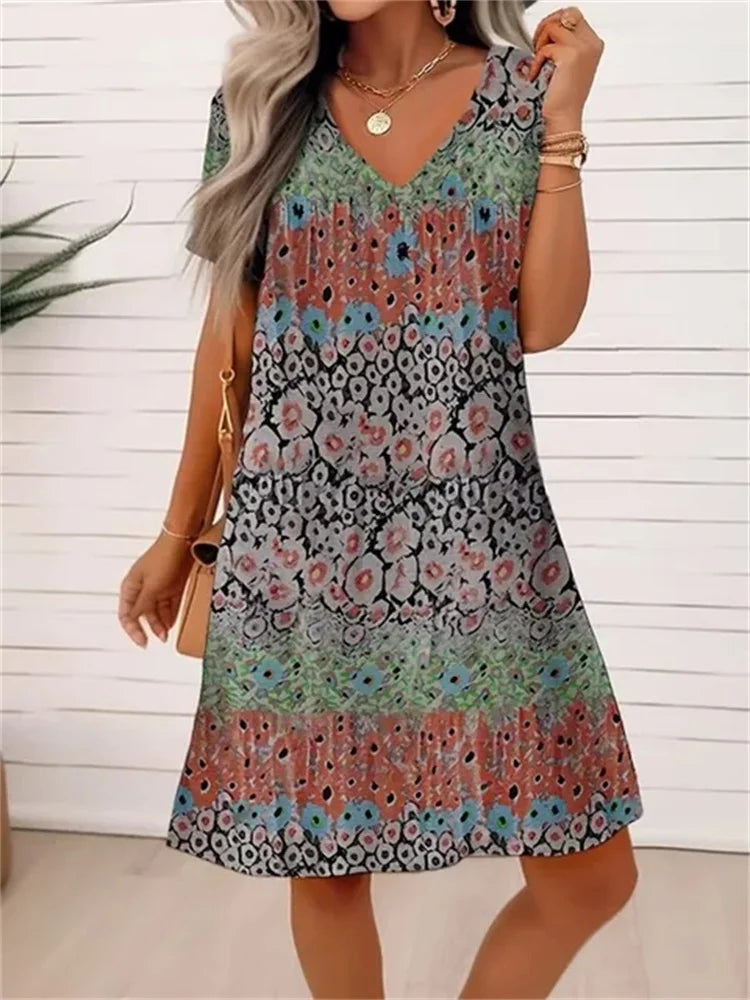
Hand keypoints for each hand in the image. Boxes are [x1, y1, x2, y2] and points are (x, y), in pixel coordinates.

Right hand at [118, 533, 193, 647]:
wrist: (183, 541)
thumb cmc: (163, 558)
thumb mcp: (152, 587)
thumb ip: (143, 605)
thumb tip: (132, 619)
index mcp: (131, 587)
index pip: (127, 614)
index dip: (133, 630)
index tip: (142, 642)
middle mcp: (143, 588)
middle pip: (143, 614)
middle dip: (151, 627)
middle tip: (161, 639)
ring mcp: (158, 587)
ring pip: (157, 610)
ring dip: (162, 623)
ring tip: (168, 633)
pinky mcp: (172, 585)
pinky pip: (169, 604)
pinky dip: (171, 613)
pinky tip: (174, 622)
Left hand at [529, 6, 603, 131]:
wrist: (564, 119)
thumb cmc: (563, 97)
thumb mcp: (568, 65)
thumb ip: (565, 44)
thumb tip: (549, 28)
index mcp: (594, 44)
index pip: (573, 16)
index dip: (555, 25)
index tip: (544, 43)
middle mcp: (591, 43)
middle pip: (566, 14)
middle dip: (546, 27)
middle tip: (537, 48)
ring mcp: (582, 48)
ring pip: (553, 26)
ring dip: (540, 43)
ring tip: (538, 62)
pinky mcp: (569, 55)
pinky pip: (545, 47)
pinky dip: (536, 60)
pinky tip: (535, 74)